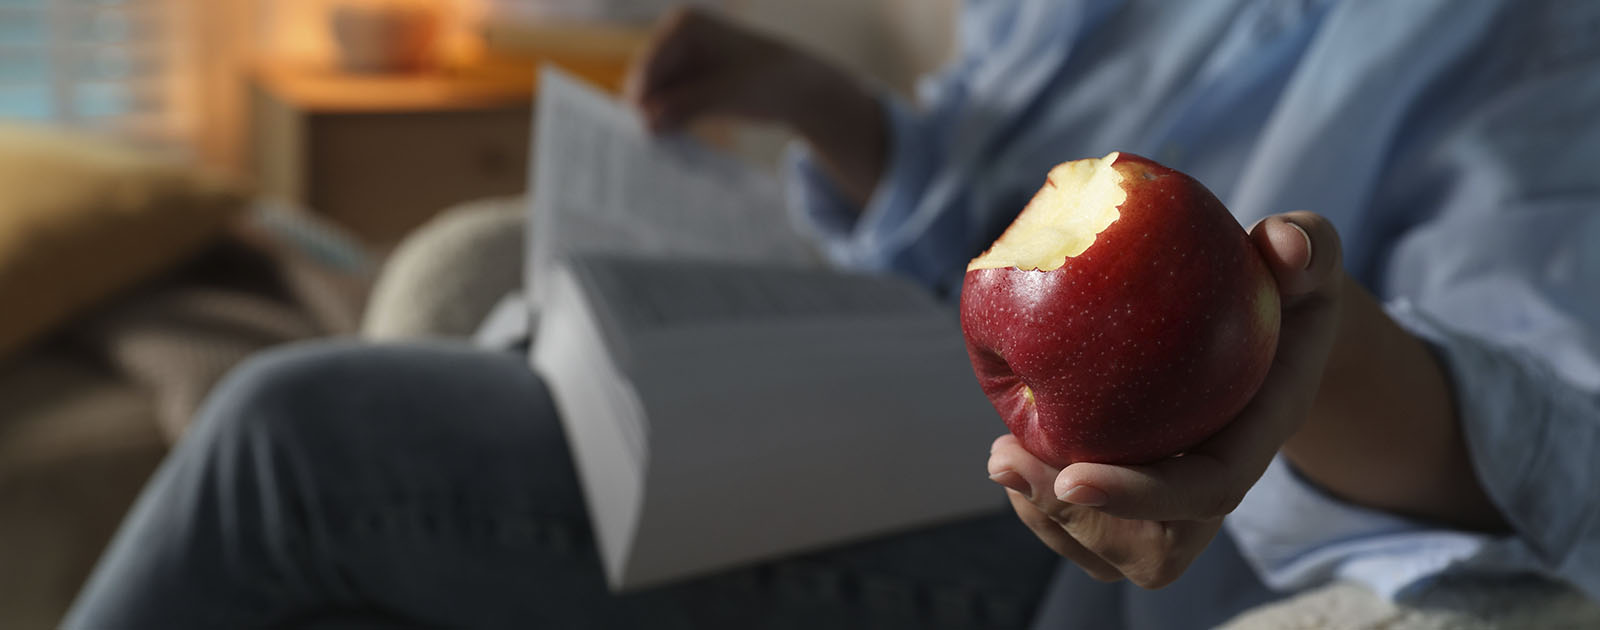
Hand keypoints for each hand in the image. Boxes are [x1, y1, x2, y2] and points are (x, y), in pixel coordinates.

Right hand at [625, 7, 886, 204]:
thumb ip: (680, 108)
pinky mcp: (690, 75)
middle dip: (651, 109)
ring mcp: (682, 54)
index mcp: (682, 25)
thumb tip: (645, 125)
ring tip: (672, 137)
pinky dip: (673, 116)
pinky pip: (669, 99)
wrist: (800, 87)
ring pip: (656, 92)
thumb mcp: (720, 97)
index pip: (647, 67)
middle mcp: (677, 34)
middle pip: (647, 79)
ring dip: (661, 116)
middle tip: (658, 140)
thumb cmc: (765, 83)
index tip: (647, 133)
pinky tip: (680, 132)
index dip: (643, 102)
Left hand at [986, 212, 1344, 587]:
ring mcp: (1172, 501)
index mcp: (1255, 438)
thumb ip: (1308, 245)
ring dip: (1049, 519)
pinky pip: (1085, 530)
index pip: (1208, 491)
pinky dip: (1040, 505)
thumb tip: (1284, 242)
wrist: (1271, 331)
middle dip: (1079, 521)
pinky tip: (1007, 454)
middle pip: (1151, 548)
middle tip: (1009, 462)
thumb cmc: (1283, 289)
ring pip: (1109, 552)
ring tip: (1003, 460)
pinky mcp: (1133, 497)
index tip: (1075, 476)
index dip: (1143, 497)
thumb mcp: (1306, 260)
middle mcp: (1213, 485)